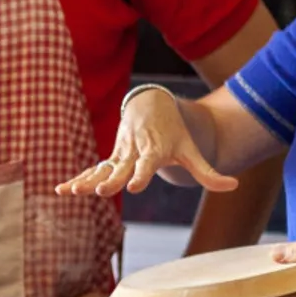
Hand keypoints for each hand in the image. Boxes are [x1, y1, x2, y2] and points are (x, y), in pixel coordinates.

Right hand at [55, 89, 237, 196]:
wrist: (150, 105)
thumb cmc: (174, 133)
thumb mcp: (191, 151)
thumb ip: (209, 172)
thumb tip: (234, 185)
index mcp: (153, 150)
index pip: (147, 164)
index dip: (141, 174)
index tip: (135, 186)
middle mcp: (133, 152)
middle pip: (120, 168)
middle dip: (111, 179)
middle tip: (101, 191)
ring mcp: (118, 155)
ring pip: (101, 169)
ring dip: (86, 180)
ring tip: (71, 192)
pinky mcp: (110, 158)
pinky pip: (92, 170)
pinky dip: (78, 179)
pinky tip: (61, 191)